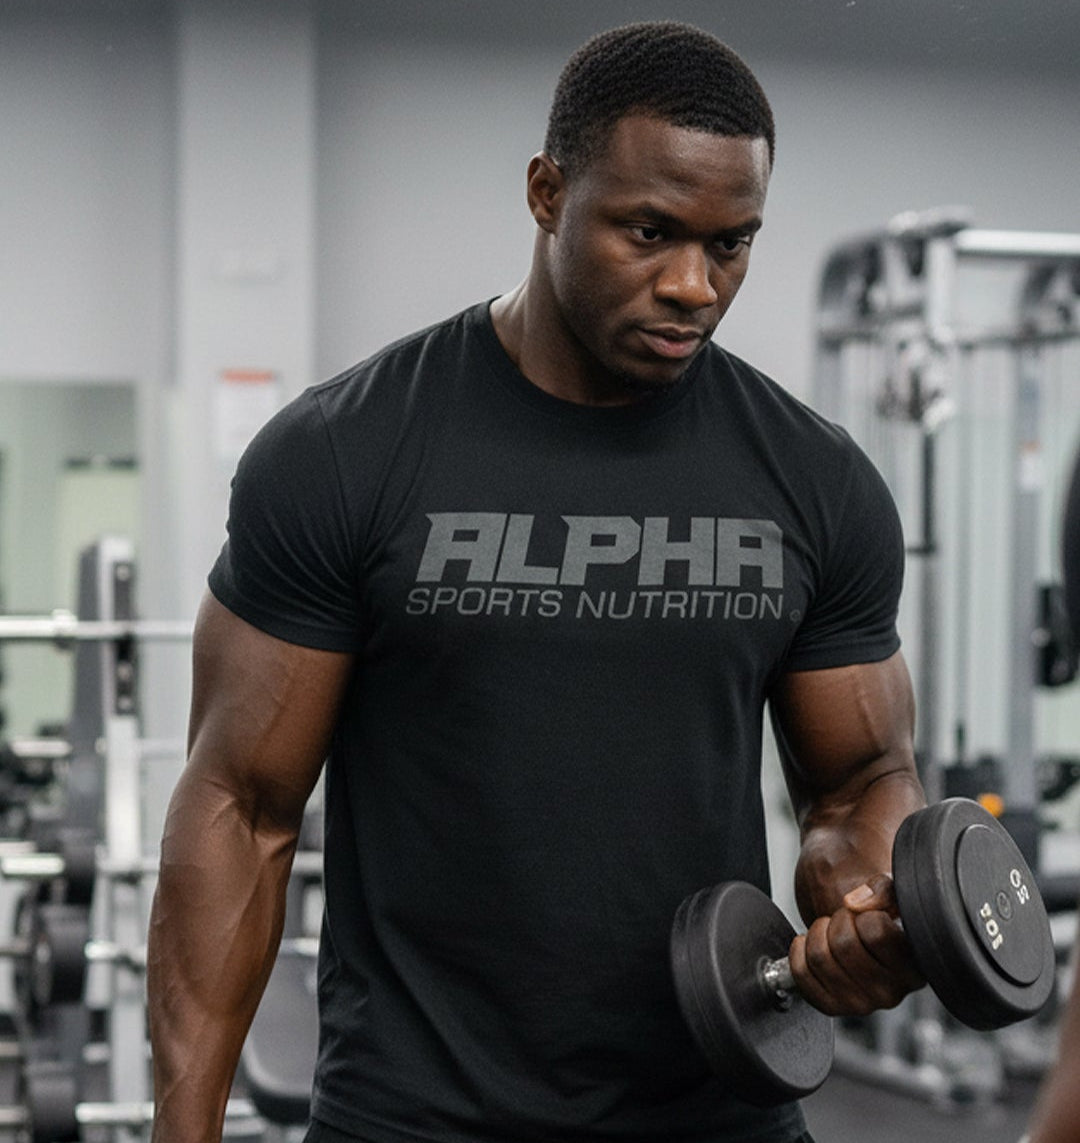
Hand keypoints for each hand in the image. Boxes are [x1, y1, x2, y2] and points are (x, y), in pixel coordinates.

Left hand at [787, 873, 925, 1016]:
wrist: (860, 936)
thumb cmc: (880, 914)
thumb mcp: (892, 892)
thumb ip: (882, 890)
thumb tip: (853, 904)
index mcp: (915, 968)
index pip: (877, 932)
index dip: (864, 914)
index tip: (867, 916)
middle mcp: (892, 994)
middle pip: (844, 944)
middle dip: (838, 920)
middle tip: (845, 921)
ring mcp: (861, 1005)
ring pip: (819, 957)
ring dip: (818, 932)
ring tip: (831, 932)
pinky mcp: (833, 1008)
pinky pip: (801, 974)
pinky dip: (799, 950)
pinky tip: (812, 943)